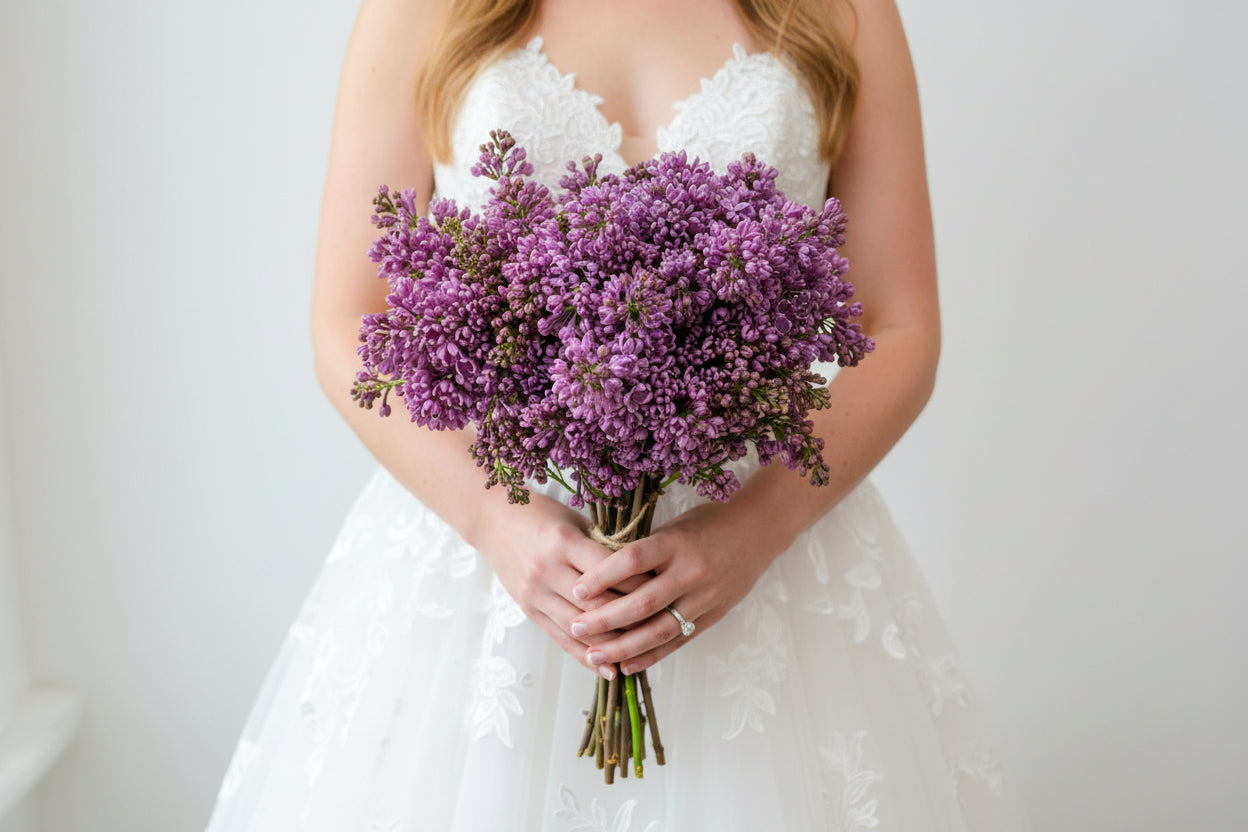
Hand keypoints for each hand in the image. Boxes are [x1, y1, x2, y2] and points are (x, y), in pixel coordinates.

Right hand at [471, 491, 648, 676]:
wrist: (492, 520)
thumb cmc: (541, 514)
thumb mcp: (574, 520)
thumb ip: (603, 546)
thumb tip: (642, 570)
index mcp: (563, 542)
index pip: (609, 571)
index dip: (639, 583)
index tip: (664, 590)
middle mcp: (547, 571)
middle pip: (598, 605)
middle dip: (632, 618)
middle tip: (661, 624)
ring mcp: (535, 594)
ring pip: (581, 628)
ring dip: (613, 643)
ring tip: (643, 652)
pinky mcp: (528, 610)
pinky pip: (561, 639)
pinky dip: (586, 656)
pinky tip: (609, 668)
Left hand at [565, 499, 786, 675]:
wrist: (758, 531)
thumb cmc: (709, 523)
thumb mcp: (674, 526)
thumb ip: (645, 550)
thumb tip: (600, 571)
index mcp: (676, 543)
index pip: (632, 561)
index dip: (602, 577)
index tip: (576, 590)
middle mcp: (691, 572)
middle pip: (642, 603)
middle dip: (605, 619)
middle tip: (576, 628)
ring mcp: (704, 598)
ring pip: (659, 630)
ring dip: (624, 647)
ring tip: (594, 655)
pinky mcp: (713, 616)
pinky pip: (677, 641)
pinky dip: (651, 656)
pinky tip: (626, 665)